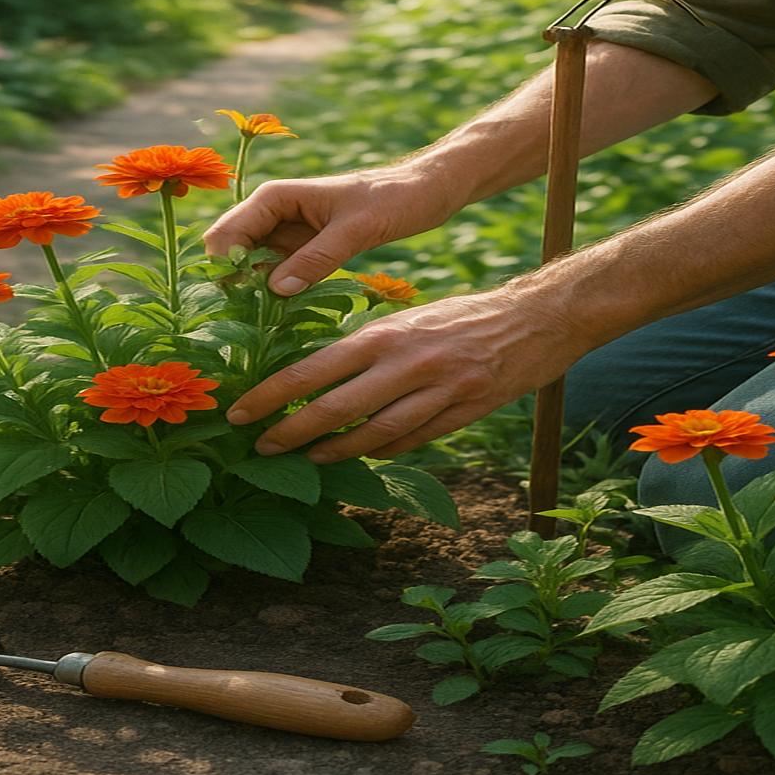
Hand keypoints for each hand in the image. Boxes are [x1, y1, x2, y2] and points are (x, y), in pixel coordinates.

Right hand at [202, 167, 460, 295]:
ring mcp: (283, 235)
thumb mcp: (357, 229)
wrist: (422, 192)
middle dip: (234, 284)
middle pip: (230, 254)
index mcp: (273, 198)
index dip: (225, 269)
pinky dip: (275, 295)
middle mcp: (269, 215)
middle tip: (251, 318)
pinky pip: (275, 276)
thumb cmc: (393, 198)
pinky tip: (286, 315)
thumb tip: (276, 289)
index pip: (226, 235)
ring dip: (254, 293)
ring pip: (250, 269)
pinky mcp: (299, 252)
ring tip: (267, 323)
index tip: (242, 301)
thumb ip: (317, 258)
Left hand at [224, 285, 591, 461]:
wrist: (534, 319)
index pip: (311, 370)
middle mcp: (405, 365)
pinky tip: (360, 454)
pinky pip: (410, 441)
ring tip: (306, 458)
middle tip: (259, 449)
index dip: (270, 396)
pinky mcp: (461, 415)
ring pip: (371, 435)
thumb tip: (315, 377)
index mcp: (383, 334)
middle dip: (289, 433)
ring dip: (333, 451)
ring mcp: (436, 394)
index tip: (239, 414)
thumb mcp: (406, 318)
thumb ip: (366, 348)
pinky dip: (381, 450)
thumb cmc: (459, 316)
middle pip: (333, 409)